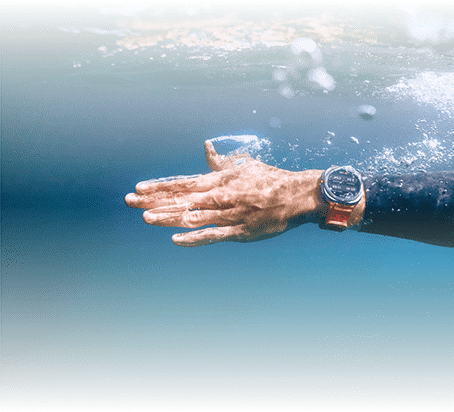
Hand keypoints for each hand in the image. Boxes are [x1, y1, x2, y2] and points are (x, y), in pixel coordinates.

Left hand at [125, 141, 324, 246]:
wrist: (298, 196)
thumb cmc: (269, 179)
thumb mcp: (243, 166)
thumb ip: (219, 163)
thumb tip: (205, 147)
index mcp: (220, 180)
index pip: (183, 183)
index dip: (160, 186)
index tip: (138, 188)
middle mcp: (222, 196)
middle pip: (182, 199)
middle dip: (155, 201)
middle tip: (130, 201)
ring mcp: (231, 215)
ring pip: (194, 217)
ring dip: (169, 217)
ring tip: (146, 218)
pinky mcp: (241, 232)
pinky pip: (214, 235)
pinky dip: (194, 237)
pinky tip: (175, 238)